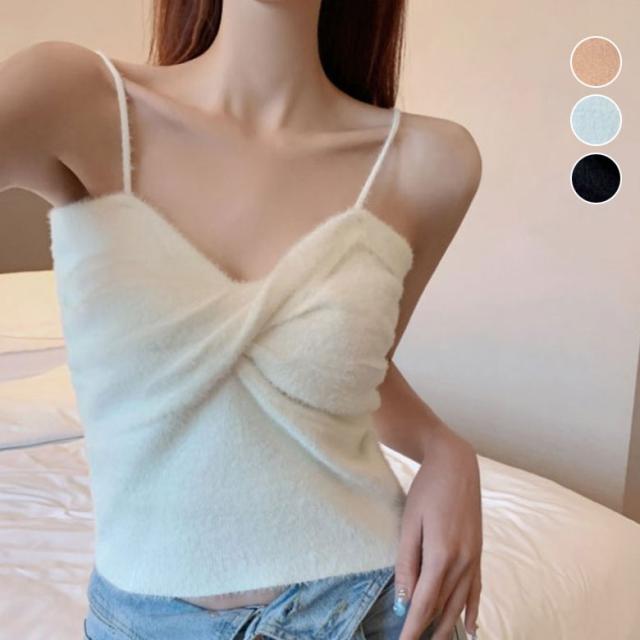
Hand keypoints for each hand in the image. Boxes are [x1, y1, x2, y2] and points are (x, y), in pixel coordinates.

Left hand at [393, 422, 482, 639]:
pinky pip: (476, 588)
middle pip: (444, 607)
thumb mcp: (409, 523)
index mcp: (442, 555)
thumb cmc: (427, 489)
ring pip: (460, 602)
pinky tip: (470, 626)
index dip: (413, 628)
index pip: (425, 603)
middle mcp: (463, 562)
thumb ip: (406, 563)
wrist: (456, 464)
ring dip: (449, 626)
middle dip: (429, 631)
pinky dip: (471, 609)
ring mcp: (474, 557)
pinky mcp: (478, 551)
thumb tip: (405, 600)